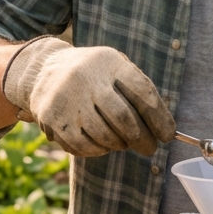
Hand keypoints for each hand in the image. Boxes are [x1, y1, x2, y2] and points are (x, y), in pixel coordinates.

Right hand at [2, 38, 174, 155]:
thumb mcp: (115, 68)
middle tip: (150, 148)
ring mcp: (66, 99)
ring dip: (120, 145)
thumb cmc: (93, 75)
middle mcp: (85, 78)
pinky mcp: (51, 118)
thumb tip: (163, 129)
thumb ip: (138, 92)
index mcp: (109, 62)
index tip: (168, 135)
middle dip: (142, 139)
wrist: (44, 69)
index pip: (142, 92)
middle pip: (123, 118)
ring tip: (123, 143)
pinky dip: (98, 151)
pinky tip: (102, 145)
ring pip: (104, 136)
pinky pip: (83, 146)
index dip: (159, 117)